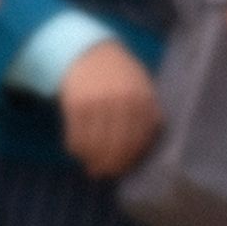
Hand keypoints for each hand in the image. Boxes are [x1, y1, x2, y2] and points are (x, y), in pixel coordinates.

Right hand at [59, 37, 164, 178]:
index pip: (140, 139)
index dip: (130, 158)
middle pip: (118, 146)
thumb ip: (150, 112)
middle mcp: (123, 102)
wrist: (89, 52)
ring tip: (90, 165)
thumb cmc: (120, 75)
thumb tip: (148, 145)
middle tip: (104, 173)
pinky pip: (77, 136)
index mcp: (143, 100)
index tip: (122, 168)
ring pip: (96, 145)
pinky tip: (77, 151)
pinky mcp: (77, 104)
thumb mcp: (143, 87)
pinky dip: (76, 149)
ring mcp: (99, 103)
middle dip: (111, 165)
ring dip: (92, 160)